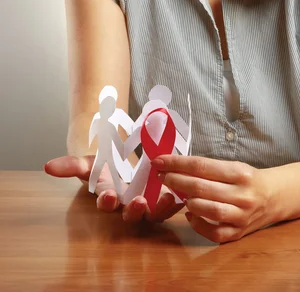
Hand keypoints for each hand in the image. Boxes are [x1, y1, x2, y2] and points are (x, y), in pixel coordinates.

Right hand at [44, 155, 183, 222]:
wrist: (123, 155)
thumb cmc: (104, 163)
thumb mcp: (89, 161)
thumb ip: (71, 165)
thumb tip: (48, 166)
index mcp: (110, 196)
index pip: (106, 204)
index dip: (106, 201)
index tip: (108, 196)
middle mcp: (128, 204)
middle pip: (131, 215)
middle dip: (134, 210)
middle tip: (138, 203)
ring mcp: (147, 203)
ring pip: (153, 214)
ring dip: (159, 209)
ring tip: (164, 199)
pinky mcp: (163, 197)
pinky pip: (171, 205)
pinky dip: (176, 201)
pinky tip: (180, 195)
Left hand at [151, 155, 272, 242]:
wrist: (276, 196)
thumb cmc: (248, 179)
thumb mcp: (235, 166)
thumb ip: (209, 169)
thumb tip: (176, 167)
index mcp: (240, 172)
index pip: (202, 166)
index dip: (177, 163)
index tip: (160, 160)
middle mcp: (242, 194)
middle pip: (202, 187)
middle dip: (176, 180)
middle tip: (161, 176)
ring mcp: (242, 215)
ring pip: (210, 210)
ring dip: (188, 201)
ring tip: (176, 194)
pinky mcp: (239, 233)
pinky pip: (215, 233)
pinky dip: (199, 225)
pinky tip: (190, 215)